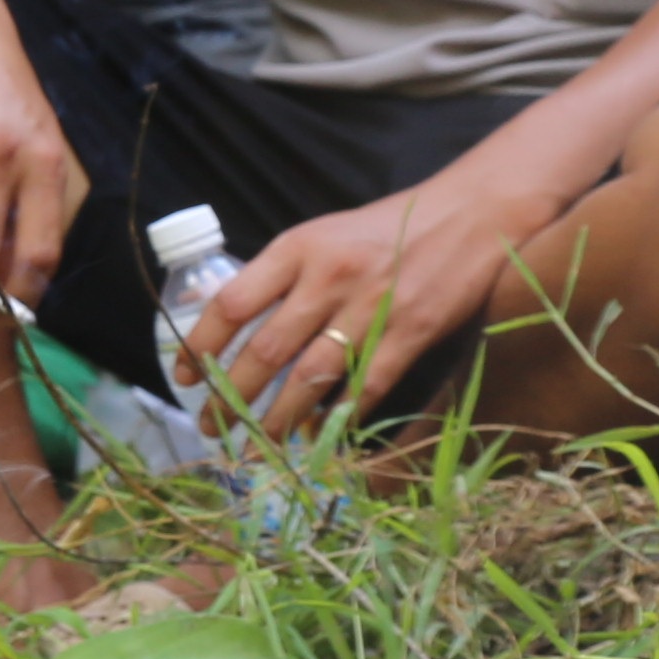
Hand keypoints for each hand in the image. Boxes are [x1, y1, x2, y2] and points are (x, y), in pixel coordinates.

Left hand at [185, 161, 561, 439]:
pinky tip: (319, 437)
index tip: (186, 377)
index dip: (201, 345)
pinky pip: (366, 386)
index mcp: (298, 248)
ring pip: (310, 377)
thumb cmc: (389, 227)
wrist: (472, 213)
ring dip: (277, 419)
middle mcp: (328, 277)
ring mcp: (372, 307)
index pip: (232, 303)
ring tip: (257, 445)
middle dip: (232, 398)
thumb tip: (235, 328)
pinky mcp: (412, 331)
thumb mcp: (323, 235)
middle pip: (265, 350)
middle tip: (212, 428)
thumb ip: (282, 276)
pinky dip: (339, 416)